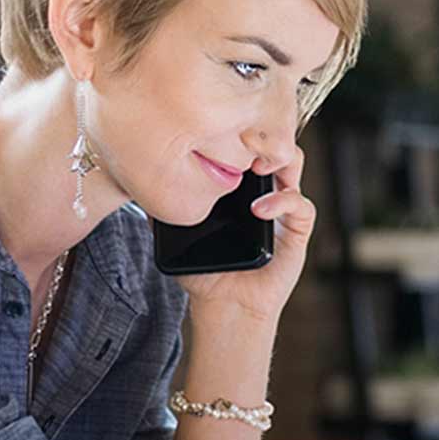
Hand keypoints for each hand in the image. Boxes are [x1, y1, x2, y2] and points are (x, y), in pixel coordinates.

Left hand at [174, 146, 316, 331]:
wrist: (226, 307)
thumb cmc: (206, 274)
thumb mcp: (177, 236)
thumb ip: (163, 211)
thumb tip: (137, 187)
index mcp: (240, 187)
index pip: (246, 146)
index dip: (239, 132)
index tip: (221, 132)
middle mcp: (264, 191)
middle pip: (273, 145)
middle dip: (262, 136)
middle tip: (243, 143)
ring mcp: (283, 210)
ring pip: (294, 166)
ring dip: (279, 160)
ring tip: (257, 169)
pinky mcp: (297, 231)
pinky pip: (302, 206)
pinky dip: (283, 201)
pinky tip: (259, 210)